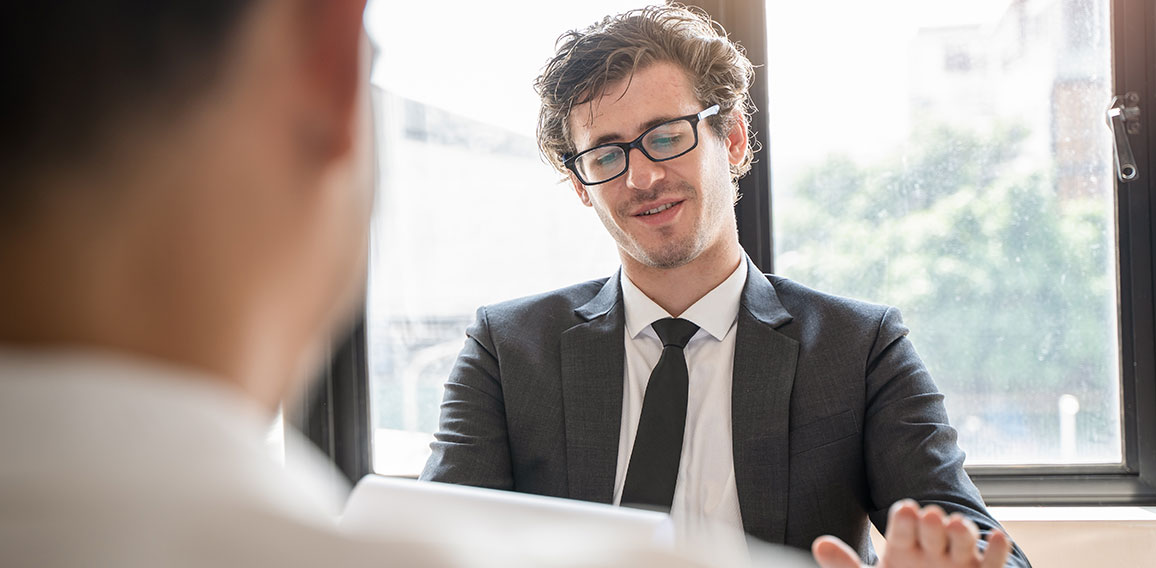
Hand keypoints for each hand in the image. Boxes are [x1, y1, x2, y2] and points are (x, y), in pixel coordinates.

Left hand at [811, 499, 1012, 567]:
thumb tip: (819, 544)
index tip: (906, 510)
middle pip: (933, 531)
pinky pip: (992, 561)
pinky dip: (997, 550)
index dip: (905, 520)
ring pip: (962, 541)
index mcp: (904, 545)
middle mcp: (932, 548)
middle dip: (932, 524)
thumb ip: (845, 564)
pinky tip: (996, 537)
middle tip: (930, 514)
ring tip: (958, 525)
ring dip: (962, 532)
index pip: (903, 529)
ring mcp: (958, 560)